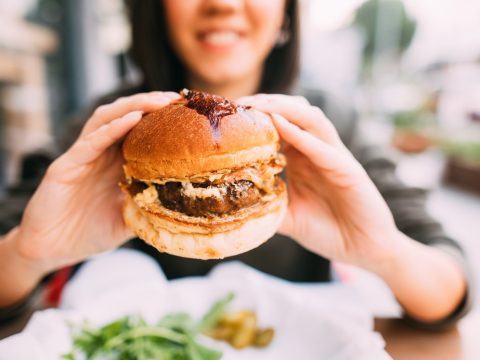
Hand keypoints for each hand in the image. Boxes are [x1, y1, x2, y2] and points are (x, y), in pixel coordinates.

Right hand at [13, 92, 179, 273]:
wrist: (52, 250)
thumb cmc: (89, 233)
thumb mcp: (128, 219)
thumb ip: (149, 207)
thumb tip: (181, 205)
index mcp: (115, 163)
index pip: (139, 132)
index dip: (160, 119)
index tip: (185, 111)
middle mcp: (100, 154)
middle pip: (124, 117)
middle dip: (149, 104)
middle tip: (174, 98)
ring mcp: (82, 157)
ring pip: (106, 120)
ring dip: (132, 107)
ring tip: (157, 101)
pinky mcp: (66, 166)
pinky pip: (90, 142)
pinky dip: (111, 128)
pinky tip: (132, 119)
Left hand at [238, 94, 398, 269]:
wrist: (364, 250)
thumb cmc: (328, 231)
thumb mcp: (288, 218)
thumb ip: (268, 207)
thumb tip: (235, 207)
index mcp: (302, 159)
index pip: (279, 126)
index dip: (256, 117)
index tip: (229, 115)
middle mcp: (318, 151)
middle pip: (293, 113)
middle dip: (266, 104)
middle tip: (237, 104)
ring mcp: (334, 157)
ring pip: (310, 118)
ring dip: (283, 108)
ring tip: (256, 105)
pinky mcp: (348, 169)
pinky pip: (323, 148)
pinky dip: (300, 134)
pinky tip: (279, 124)